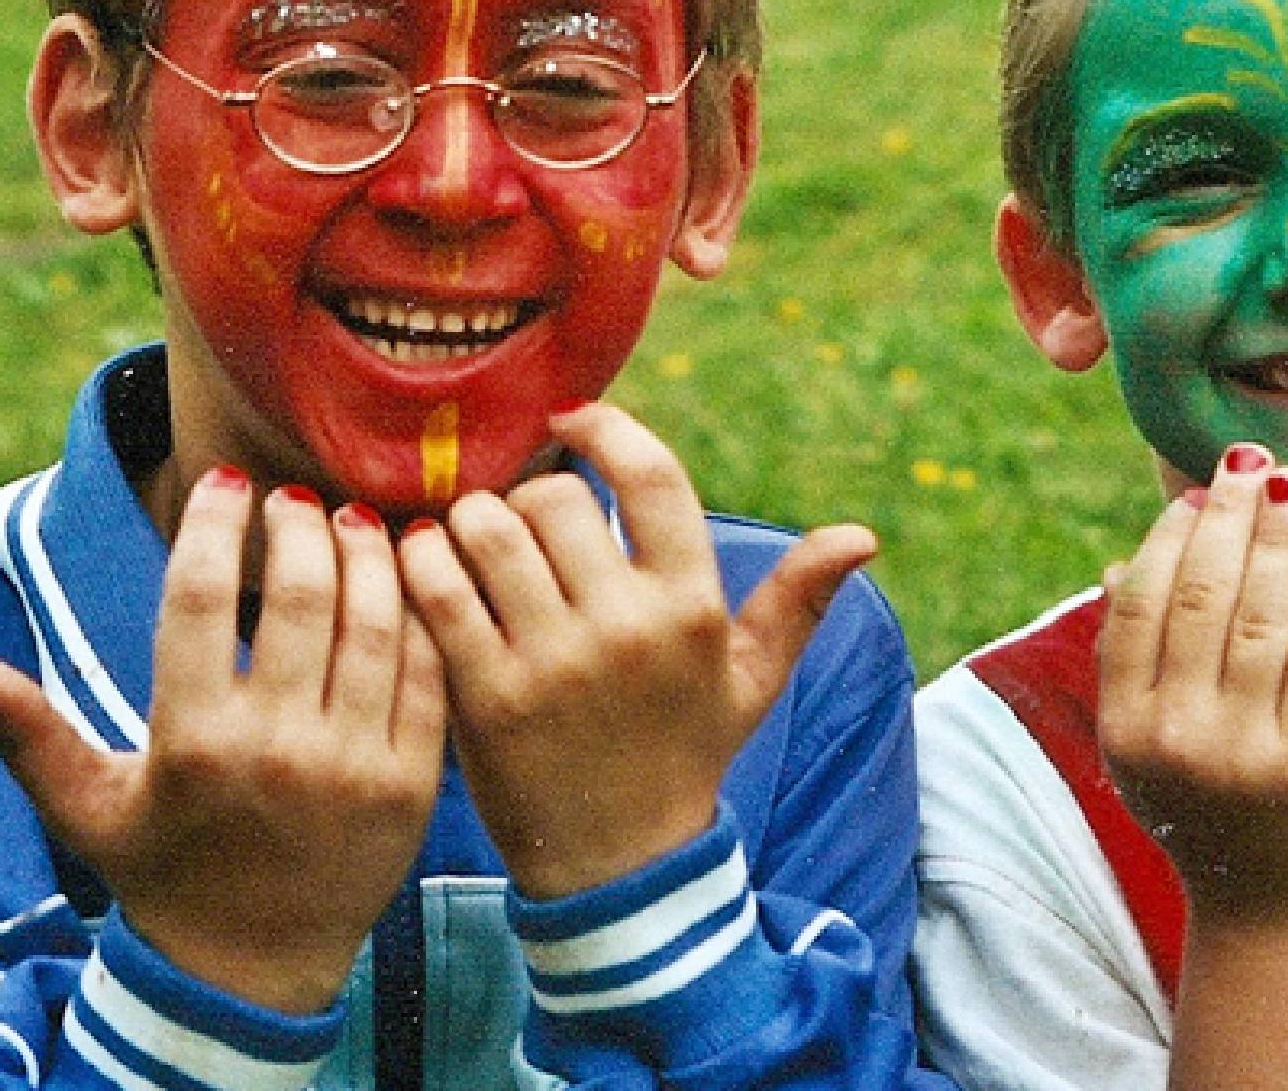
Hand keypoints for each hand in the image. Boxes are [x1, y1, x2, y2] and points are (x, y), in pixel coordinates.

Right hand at [0, 469, 447, 1012]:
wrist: (254, 966)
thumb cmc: (164, 870)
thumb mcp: (90, 808)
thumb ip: (28, 735)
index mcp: (192, 743)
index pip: (197, 599)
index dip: (211, 524)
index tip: (223, 481)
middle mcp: (277, 749)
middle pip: (300, 596)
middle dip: (301, 526)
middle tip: (298, 497)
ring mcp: (354, 766)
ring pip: (375, 624)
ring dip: (368, 556)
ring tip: (353, 521)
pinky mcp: (413, 783)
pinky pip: (426, 674)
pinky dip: (419, 615)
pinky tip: (403, 580)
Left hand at [399, 403, 876, 898]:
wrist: (622, 865)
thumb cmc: (685, 751)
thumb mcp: (751, 679)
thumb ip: (799, 599)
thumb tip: (862, 535)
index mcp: (693, 608)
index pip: (653, 477)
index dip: (606, 430)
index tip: (572, 423)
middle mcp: (628, 628)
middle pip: (555, 498)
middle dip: (530, 495)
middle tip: (521, 521)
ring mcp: (554, 663)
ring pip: (489, 530)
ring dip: (471, 522)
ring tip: (473, 540)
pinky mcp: (486, 697)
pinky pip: (440, 590)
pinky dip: (426, 562)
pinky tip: (430, 564)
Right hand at [1099, 444, 1287, 922]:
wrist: (1273, 912)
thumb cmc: (1213, 809)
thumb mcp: (1153, 743)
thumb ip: (1137, 660)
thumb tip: (1121, 564)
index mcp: (1126, 723)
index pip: (1142, 601)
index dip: (1171, 534)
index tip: (1202, 486)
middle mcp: (1172, 736)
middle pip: (1199, 595)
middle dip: (1228, 516)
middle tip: (1257, 461)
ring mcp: (1240, 753)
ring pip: (1259, 615)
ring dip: (1279, 539)